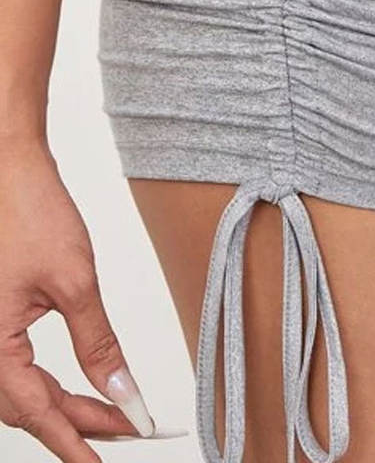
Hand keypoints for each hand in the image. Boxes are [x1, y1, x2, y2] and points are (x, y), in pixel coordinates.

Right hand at [0, 137, 154, 461]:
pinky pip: (17, 368)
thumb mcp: (74, 282)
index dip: (77, 441)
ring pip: (22, 390)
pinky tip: (84, 384)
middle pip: (28, 407)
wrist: (7, 171)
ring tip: (118, 412)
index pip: (36, 414)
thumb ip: (98, 343)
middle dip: (80, 423)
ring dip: (68, 404)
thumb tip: (125, 392)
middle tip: (132, 430)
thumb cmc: (30, 215)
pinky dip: (52, 381)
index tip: (107, 462)